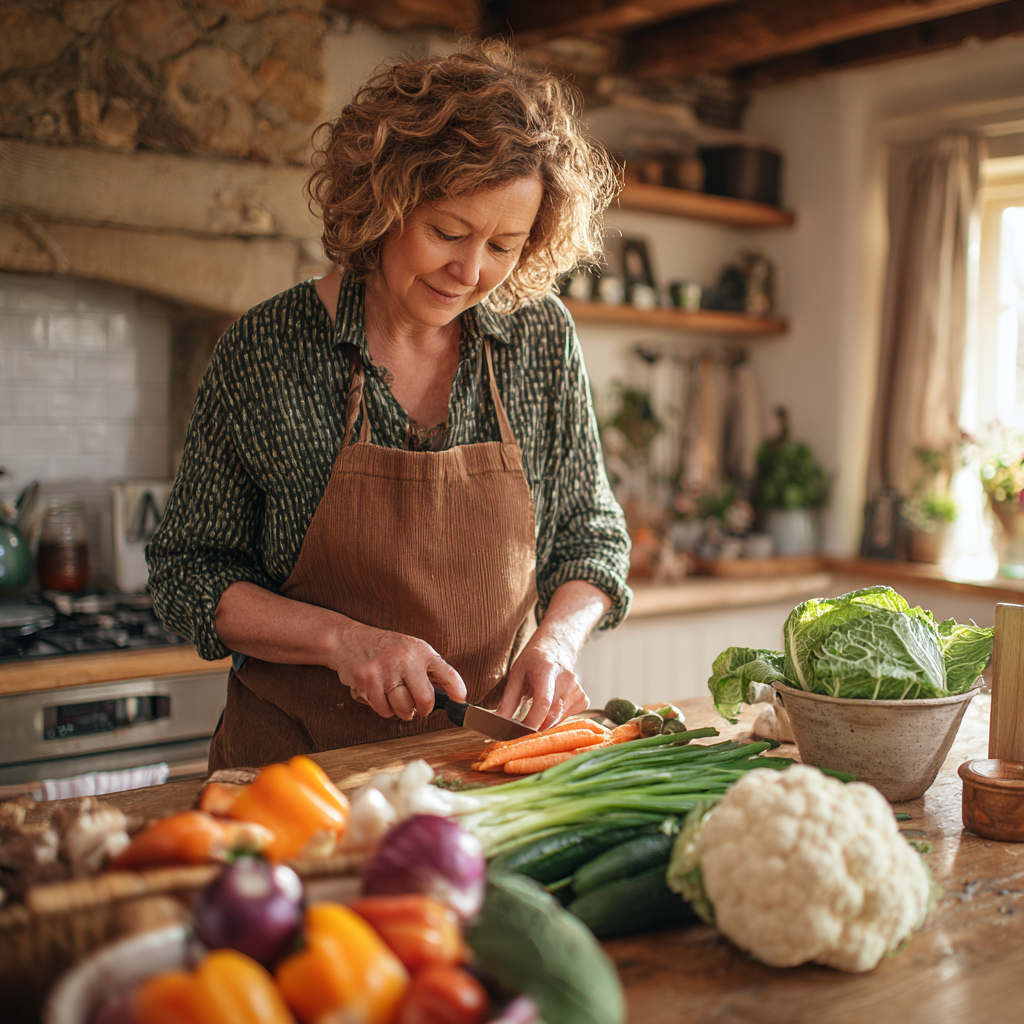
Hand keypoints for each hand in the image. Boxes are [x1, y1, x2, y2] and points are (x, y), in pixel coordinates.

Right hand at [329, 621, 465, 722]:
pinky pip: (383, 709)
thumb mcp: (411, 650)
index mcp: (421, 651)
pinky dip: (383, 708)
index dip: (457, 691)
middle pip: (424, 699)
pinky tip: (378, 695)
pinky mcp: (367, 680)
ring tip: (396, 700)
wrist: (348, 640)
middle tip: (419, 710)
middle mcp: (405, 659)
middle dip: (423, 710)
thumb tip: (449, 693)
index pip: (448, 673)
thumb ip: (428, 669)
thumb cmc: (384, 648)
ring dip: (401, 711)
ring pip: (403, 709)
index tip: (460, 701)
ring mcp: (385, 670)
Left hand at [497, 632, 588, 729]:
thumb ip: (508, 701)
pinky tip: (550, 708)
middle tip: (521, 729)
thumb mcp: (516, 676)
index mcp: (547, 670)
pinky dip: (555, 720)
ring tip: (535, 713)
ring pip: (558, 720)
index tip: (520, 733)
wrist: (553, 651)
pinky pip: (567, 719)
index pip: (543, 702)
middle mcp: (567, 679)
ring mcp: (577, 689)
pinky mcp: (583, 700)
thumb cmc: (533, 663)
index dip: (532, 722)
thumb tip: (499, 723)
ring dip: (544, 724)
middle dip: (534, 727)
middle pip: (551, 715)